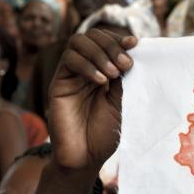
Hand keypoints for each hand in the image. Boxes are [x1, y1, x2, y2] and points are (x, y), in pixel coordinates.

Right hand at [48, 29, 136, 170]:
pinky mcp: (59, 84)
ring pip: (78, 42)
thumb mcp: (120, 104)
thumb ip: (123, 80)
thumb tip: (130, 54)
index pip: (108, 42)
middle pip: (93, 36)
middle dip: (111, 44)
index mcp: (104, 72)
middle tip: (126, 64)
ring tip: (114, 73)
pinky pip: (69, 60)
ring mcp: (71, 76)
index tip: (135, 44)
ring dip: (100, 53)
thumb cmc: (104, 135)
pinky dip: (87, 65)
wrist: (85, 157)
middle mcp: (86, 70)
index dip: (119, 39)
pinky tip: (101, 81)